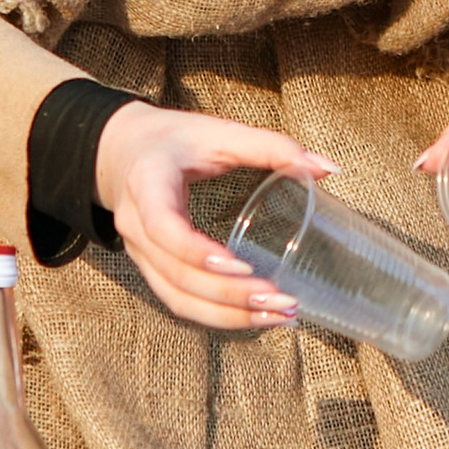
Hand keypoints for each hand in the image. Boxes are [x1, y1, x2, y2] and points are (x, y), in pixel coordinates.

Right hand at [95, 105, 331, 331]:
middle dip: (230, 296)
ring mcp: (139, 252)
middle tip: (281, 299)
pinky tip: (254, 316)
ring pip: (177, 298)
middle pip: (177, 275)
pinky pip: (178, 301)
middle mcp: (135, 225)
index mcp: (148, 183)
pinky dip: (216, 316)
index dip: (199, 253)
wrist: (119, 150)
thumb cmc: (173, 139)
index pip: (164, 228)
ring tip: (276, 317)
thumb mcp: (219, 132)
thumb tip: (328, 169)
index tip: (242, 266)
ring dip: (227, 316)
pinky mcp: (150, 268)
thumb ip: (272, 147)